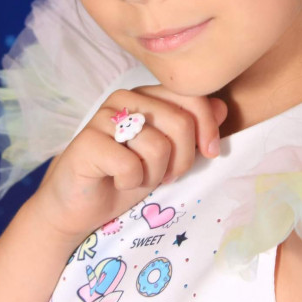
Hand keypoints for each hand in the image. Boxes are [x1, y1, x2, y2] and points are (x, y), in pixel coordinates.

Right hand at [28, 84, 227, 242]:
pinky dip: (130, 182)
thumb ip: (194, 129)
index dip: (208, 127)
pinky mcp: (87, 141)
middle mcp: (125, 98)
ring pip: (157, 145)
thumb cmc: (125, 176)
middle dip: (182, 159)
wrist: (78, 206)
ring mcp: (104, 117)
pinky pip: (129, 165)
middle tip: (166, 175)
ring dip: (154, 174)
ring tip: (138, 177)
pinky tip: (116, 180)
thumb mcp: (169, 155)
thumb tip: (223, 107)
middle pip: (180, 122)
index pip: (192, 97)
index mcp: (147, 95)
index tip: (211, 152)